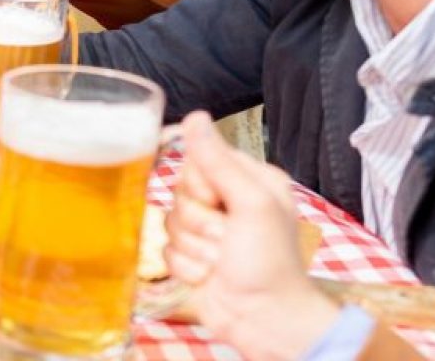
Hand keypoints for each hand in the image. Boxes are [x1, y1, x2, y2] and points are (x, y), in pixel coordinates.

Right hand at [165, 111, 341, 360]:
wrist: (264, 319)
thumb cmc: (268, 262)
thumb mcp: (251, 204)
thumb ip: (218, 160)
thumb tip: (194, 116)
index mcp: (248, 180)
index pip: (199, 159)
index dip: (201, 184)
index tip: (220, 203)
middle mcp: (228, 200)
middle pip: (180, 191)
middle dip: (199, 221)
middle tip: (225, 239)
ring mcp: (208, 230)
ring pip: (171, 221)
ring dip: (194, 248)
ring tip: (221, 262)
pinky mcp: (192, 256)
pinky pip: (166, 249)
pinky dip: (187, 266)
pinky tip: (209, 276)